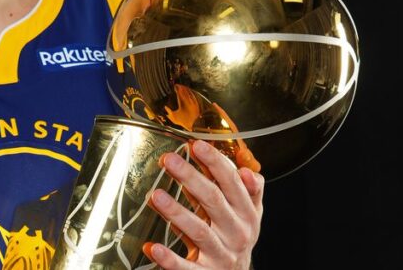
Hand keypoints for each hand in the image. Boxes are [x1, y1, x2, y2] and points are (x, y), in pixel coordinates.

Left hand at [143, 139, 263, 269]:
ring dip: (176, 212)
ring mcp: (221, 255)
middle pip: (213, 201)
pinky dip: (170, 258)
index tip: (195, 145)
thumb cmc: (236, 238)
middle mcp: (236, 233)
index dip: (215, 162)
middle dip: (190, 177)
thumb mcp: (248, 214)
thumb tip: (248, 171)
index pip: (232, 183)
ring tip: (155, 196)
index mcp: (246, 214)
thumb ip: (249, 191)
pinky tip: (153, 247)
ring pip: (199, 231)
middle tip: (169, 159)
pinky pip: (187, 267)